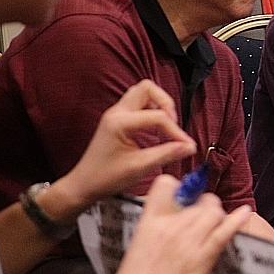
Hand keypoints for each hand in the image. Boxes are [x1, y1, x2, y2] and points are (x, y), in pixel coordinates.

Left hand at [49, 81, 196, 213]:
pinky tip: (158, 131)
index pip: (158, 116)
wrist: (84, 185)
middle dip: (166, 103)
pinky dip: (153, 112)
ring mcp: (116, 114)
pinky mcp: (118, 120)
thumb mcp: (140, 167)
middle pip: (147, 89)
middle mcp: (117, 113)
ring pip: (143, 94)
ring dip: (159, 106)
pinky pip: (139, 105)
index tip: (187, 145)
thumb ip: (167, 154)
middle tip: (174, 124)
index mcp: (120, 122)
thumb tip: (189, 147)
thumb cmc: (106, 177)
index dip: (176, 131)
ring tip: (167, 126)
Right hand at [92, 176, 252, 273]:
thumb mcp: (140, 243)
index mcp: (149, 219)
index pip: (167, 184)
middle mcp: (170, 224)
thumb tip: (178, 216)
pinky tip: (244, 213)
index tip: (185, 198)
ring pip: (214, 212)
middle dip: (207, 207)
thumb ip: (158, 226)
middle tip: (206, 221)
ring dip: (219, 218)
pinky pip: (224, 232)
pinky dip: (237, 220)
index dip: (180, 188)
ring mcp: (187, 240)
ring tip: (215, 230)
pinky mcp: (202, 257)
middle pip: (200, 200)